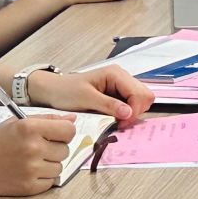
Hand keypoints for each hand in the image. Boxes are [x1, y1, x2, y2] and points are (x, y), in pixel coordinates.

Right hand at [0, 113, 77, 195]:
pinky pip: (50, 182)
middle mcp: (32, 148)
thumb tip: (72, 119)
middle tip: (37, 148)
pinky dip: (42, 178)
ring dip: (49, 164)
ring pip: (59, 167)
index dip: (65, 132)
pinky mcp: (28, 187)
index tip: (57, 135)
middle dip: (55, 149)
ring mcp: (30, 169)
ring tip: (30, 160)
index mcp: (30, 128)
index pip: (69, 130)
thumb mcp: (18, 122)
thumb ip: (48, 119)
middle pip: (65, 150)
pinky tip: (28, 172)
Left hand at [26, 63, 152, 123]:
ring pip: (140, 101)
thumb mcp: (86, 98)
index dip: (134, 110)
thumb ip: (108, 105)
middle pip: (144, 96)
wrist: (52, 91)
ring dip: (131, 114)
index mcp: (116, 74)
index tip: (120, 124)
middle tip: (119, 124)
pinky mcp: (117, 94)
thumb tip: (128, 113)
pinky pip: (131, 105)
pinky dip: (126, 114)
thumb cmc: (66, 91)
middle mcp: (122, 77)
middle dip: (135, 112)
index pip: (140, 93)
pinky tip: (114, 119)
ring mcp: (121, 86)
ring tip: (115, 122)